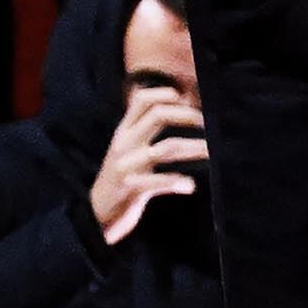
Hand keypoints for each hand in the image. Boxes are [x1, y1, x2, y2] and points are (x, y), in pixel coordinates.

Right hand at [89, 85, 207, 244]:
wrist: (97, 213)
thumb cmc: (123, 177)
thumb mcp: (130, 148)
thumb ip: (147, 127)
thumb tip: (181, 102)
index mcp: (125, 131)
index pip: (142, 100)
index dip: (166, 94)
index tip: (189, 100)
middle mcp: (125, 143)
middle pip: (157, 115)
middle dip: (187, 115)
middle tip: (207, 123)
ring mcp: (127, 165)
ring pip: (164, 148)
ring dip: (192, 147)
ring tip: (210, 151)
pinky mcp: (130, 188)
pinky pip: (156, 182)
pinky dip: (175, 182)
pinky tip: (190, 185)